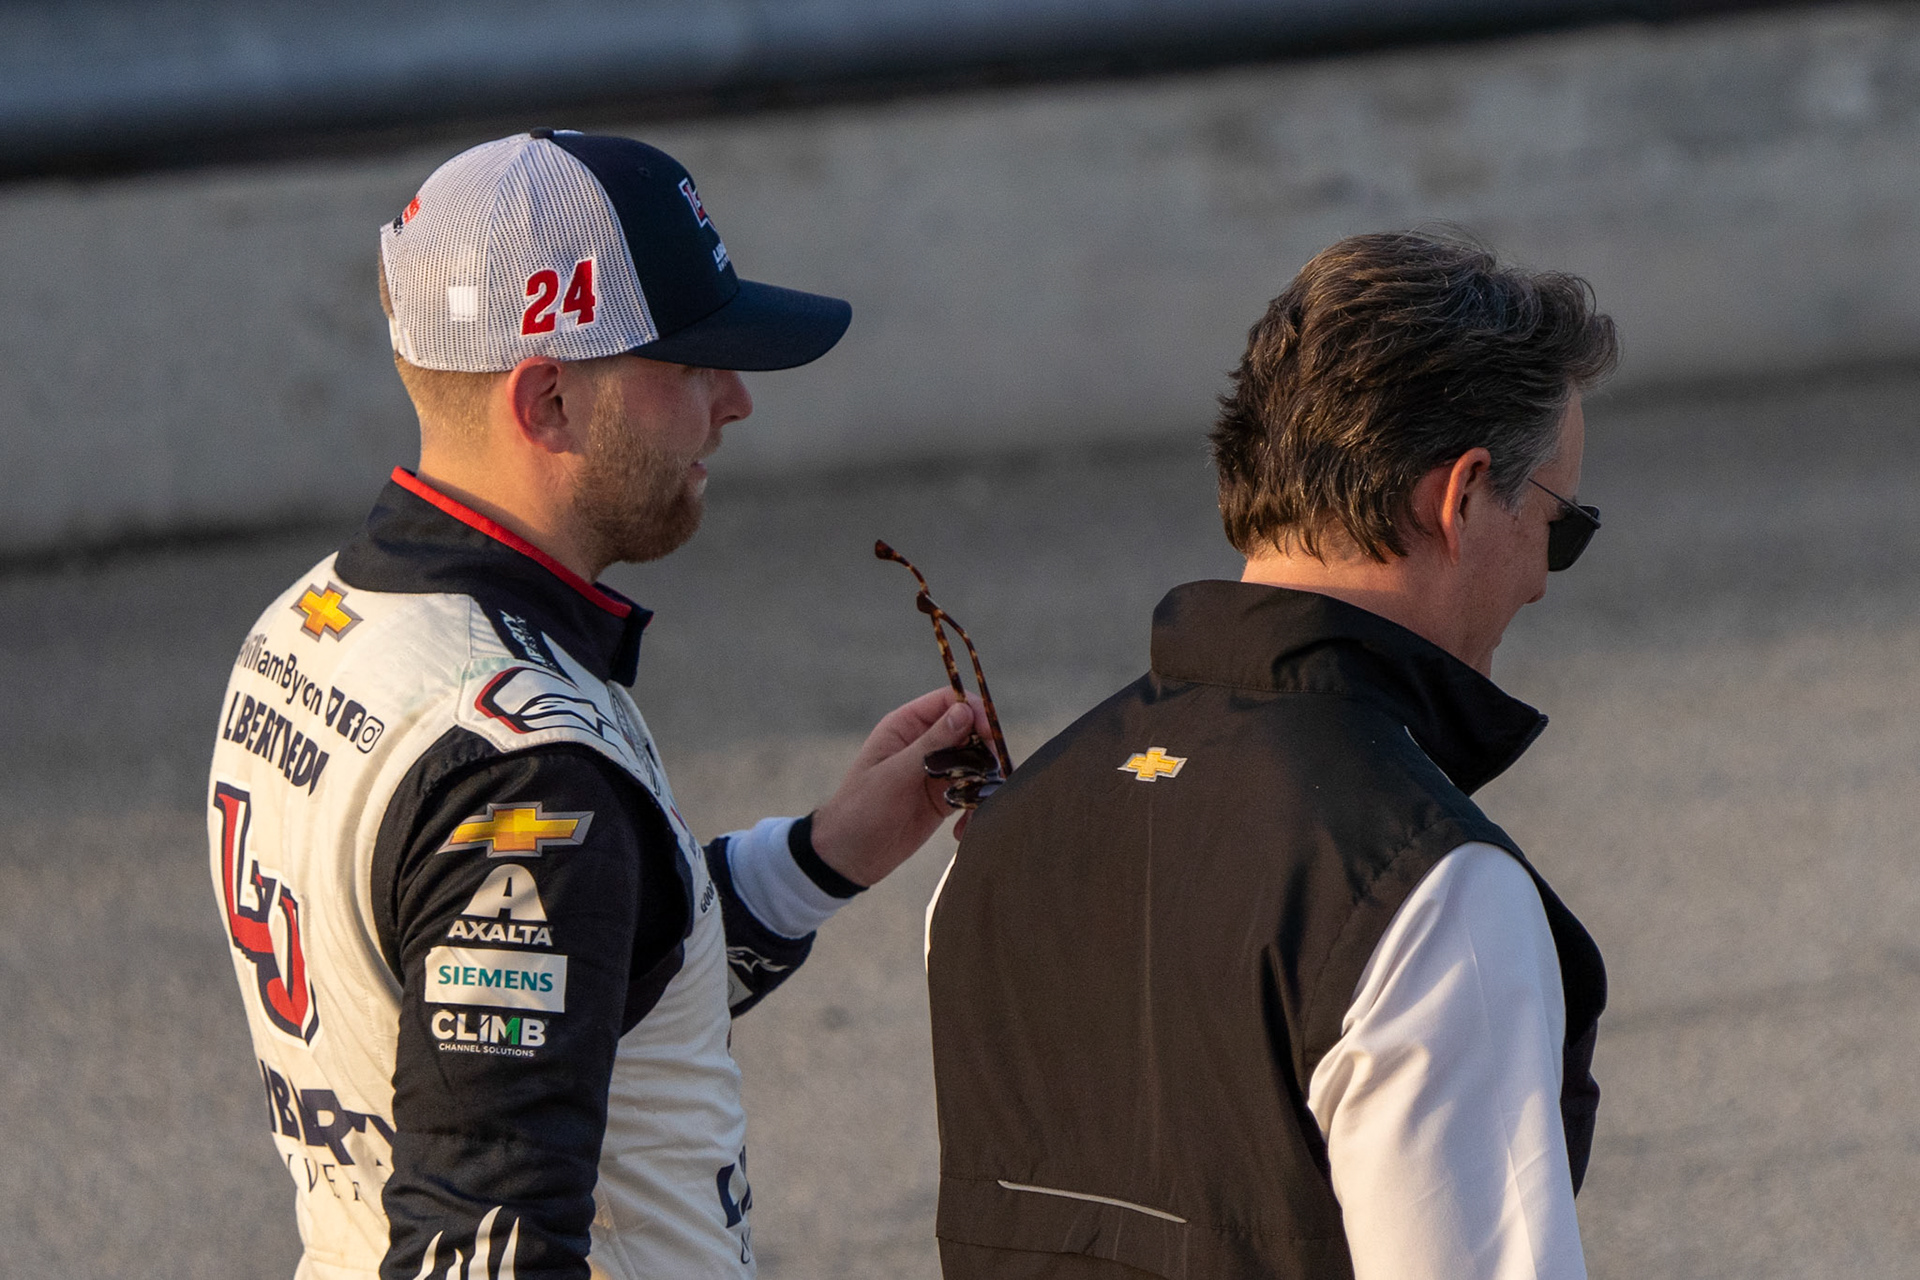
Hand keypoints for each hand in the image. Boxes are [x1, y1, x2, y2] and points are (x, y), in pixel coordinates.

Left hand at [809, 688, 989, 886]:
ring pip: (975, 762)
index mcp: (905, 726)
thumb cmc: (861, 808)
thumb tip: (965, 711)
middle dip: (984, 749)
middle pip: (969, 730)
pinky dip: (975, 806)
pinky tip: (962, 829)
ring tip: (976, 805)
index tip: (988, 732)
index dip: (973, 710)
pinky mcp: (944, 798)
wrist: (850, 856)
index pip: (948, 702)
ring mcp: (936, 771)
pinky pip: (972, 792)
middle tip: (990, 772)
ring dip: (982, 781)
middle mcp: (923, 744)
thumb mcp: (895, 774)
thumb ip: (932, 743)